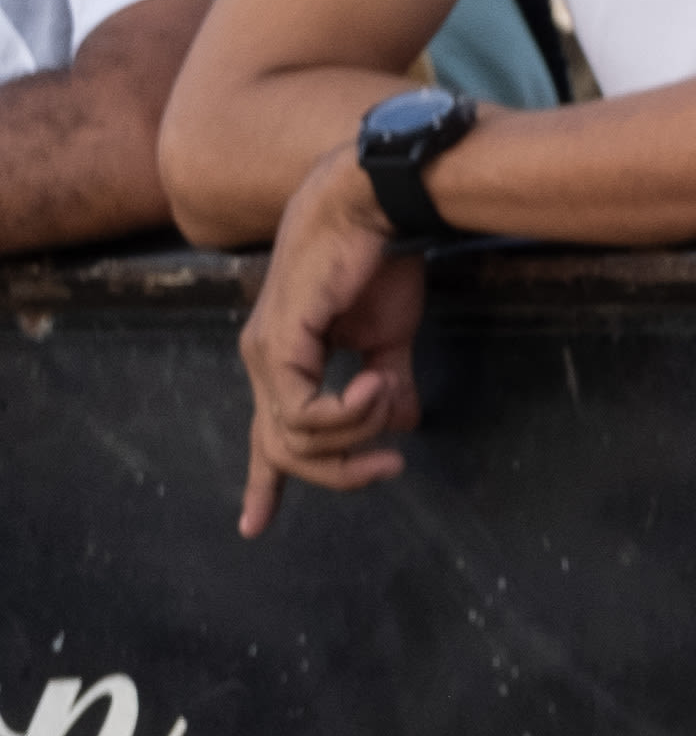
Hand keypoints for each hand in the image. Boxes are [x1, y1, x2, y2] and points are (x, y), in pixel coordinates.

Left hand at [235, 156, 428, 534]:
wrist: (372, 209)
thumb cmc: (380, 263)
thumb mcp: (388, 336)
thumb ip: (388, 383)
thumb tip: (402, 424)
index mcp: (285, 361)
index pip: (268, 433)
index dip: (264, 483)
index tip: (253, 527)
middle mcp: (264, 362)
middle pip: (283, 451)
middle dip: (338, 472)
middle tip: (390, 466)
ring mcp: (266, 353)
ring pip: (294, 437)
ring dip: (353, 432)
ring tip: (387, 393)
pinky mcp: (278, 342)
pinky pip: (301, 410)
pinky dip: (345, 411)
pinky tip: (374, 384)